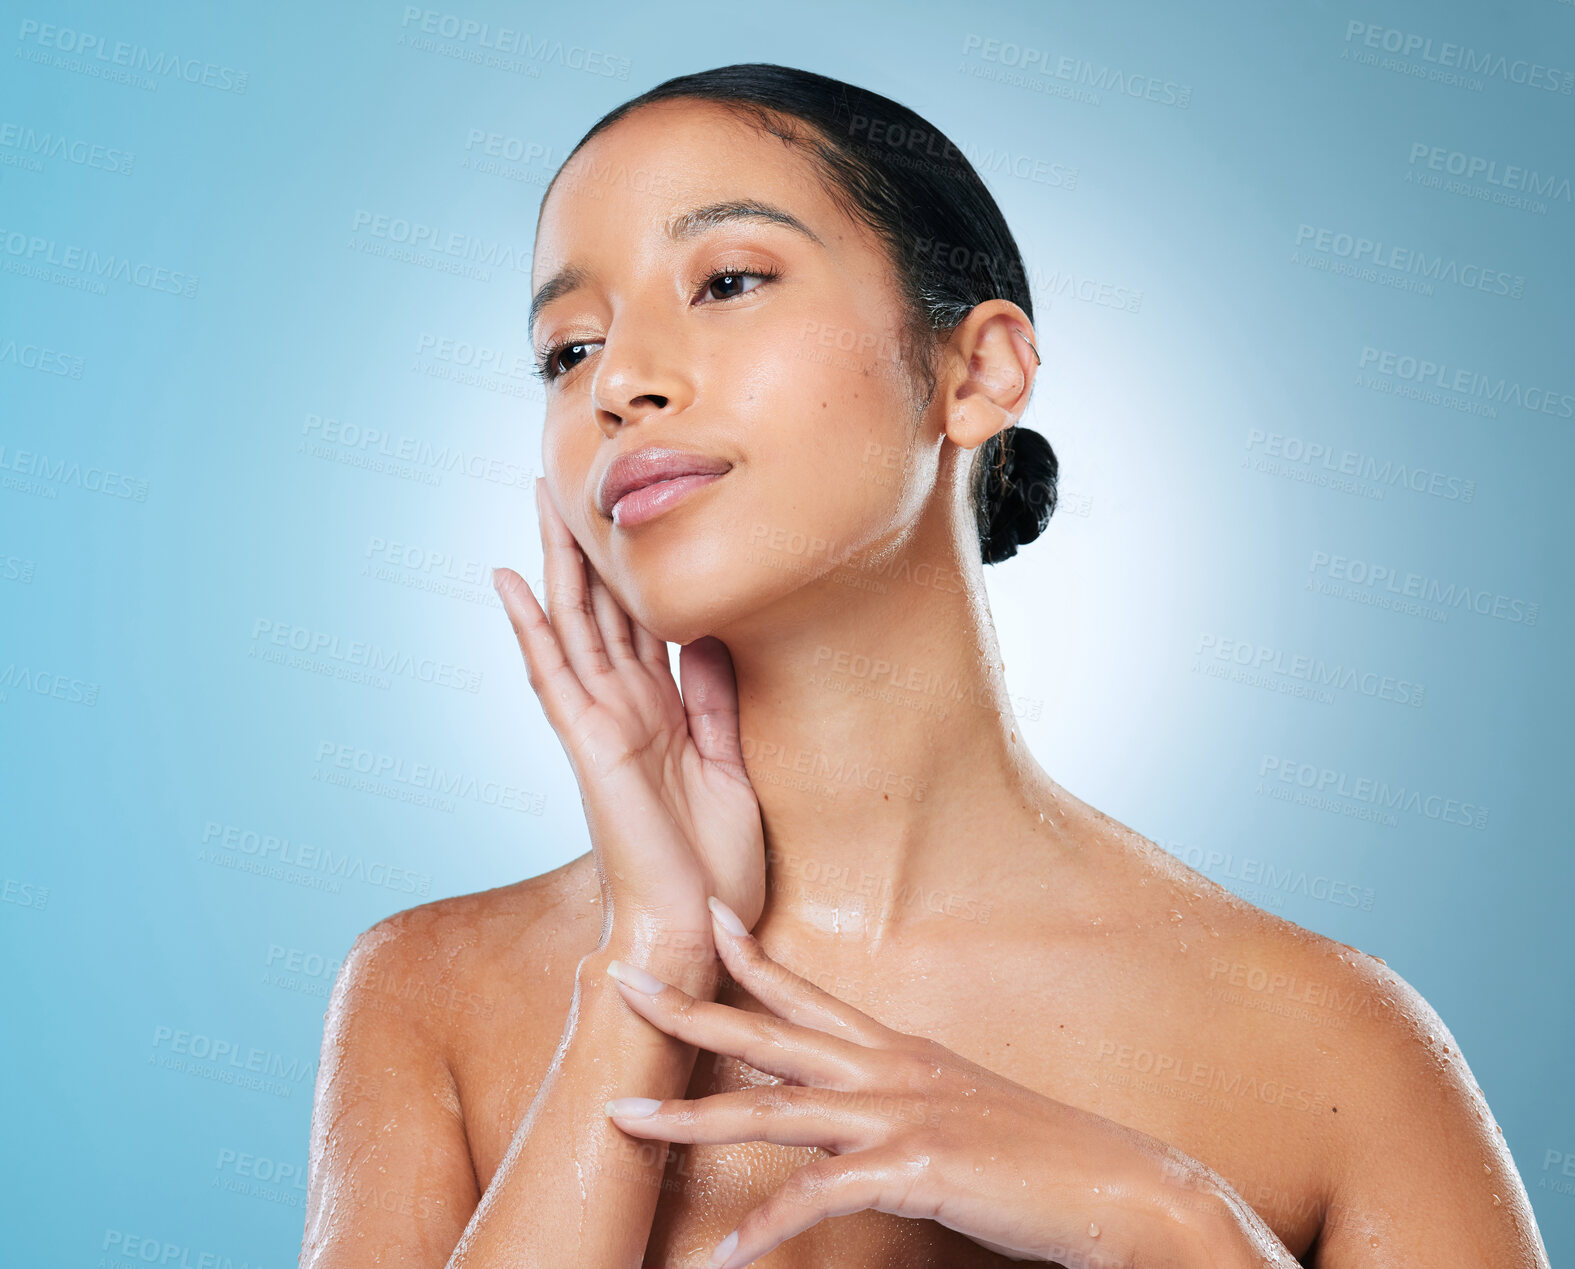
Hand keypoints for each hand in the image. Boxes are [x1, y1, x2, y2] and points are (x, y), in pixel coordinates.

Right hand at [492, 478, 765, 938]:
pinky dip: (530, 626)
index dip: (634, 570)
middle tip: (572, 481)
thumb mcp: (731, 768)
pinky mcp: (588, 745)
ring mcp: (601, 724)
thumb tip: (717, 640)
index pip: (644, 624)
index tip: (629, 517)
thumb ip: (718, 704)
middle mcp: (626, 710)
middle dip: (590, 547)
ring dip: (559, 561)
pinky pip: (554, 674)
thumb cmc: (713, 869)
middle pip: (604, 609)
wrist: (695, 932)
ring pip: (575, 624)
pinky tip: (509, 579)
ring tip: (542, 499)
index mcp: (663, 714)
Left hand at [601, 897, 1241, 1268]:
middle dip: (688, 1006)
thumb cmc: (1042, 1158)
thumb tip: (856, 1122)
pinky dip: (765, 1228)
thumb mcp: (960, 1113)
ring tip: (622, 1119)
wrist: (1124, 1189)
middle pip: (768, 1033)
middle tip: (618, 978)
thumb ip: (901, 1108)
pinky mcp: (915, 1171)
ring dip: (690, 1115)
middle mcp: (891, 1070)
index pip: (809, 993)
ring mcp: (901, 1116)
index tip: (701, 913)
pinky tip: (724, 1256)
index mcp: (900, 1052)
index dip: (750, 956)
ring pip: (771, 1108)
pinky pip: (818, 1199)